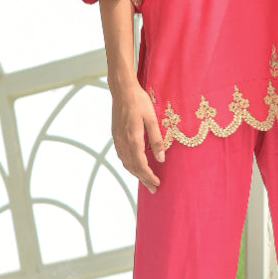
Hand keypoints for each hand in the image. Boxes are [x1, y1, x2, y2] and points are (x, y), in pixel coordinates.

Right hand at [110, 79, 164, 193]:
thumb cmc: (139, 101)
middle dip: (143, 179)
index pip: (141, 165)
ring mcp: (117, 139)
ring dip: (135, 173)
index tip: (157, 183)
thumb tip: (161, 159)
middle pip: (132, 167)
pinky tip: (134, 165)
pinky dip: (128, 164)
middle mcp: (123, 142)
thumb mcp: (152, 119)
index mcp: (133, 139)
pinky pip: (121, 155)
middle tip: (154, 188)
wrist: (122, 90)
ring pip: (125, 162)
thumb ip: (156, 140)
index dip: (149, 176)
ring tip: (145, 180)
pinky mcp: (115, 135)